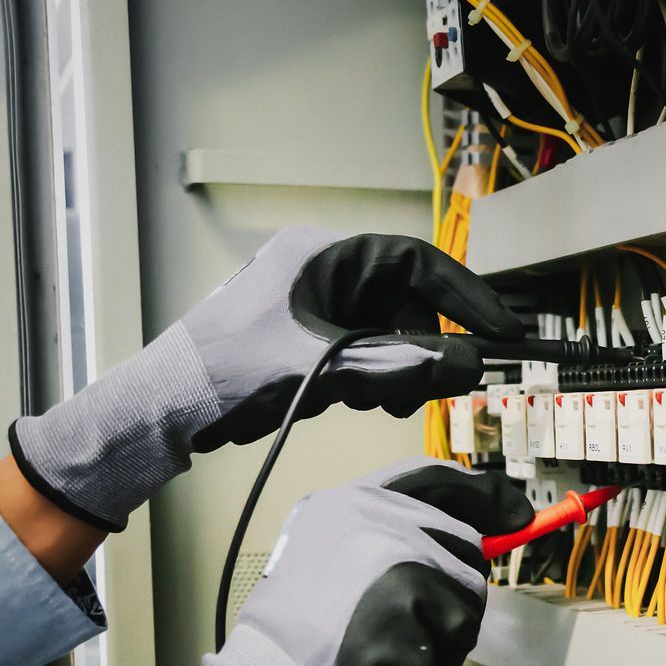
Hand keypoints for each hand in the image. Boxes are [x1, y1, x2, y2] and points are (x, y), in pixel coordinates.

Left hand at [9, 228, 519, 530]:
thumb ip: (402, 366)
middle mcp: (319, 272)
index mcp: (321, 255)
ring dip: (395, 370)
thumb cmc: (223, 374)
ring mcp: (310, 306)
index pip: (416, 262)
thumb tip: (468, 364)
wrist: (163, 410)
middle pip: (405, 303)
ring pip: (386, 332)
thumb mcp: (325, 370)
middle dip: (422, 347)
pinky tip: (346, 400)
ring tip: (375, 401)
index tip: (502, 328)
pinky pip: (362, 351)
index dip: (466, 296)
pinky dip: (369, 379)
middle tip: (432, 386)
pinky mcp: (304, 338)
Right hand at [85, 459, 531, 665]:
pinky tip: (391, 665)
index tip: (515, 512)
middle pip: (466, 543)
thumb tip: (475, 540)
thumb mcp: (329, 561)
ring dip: (446, 632)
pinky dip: (437, 660)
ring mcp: (396, 559)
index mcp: (347, 503)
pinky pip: (459, 635)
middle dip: (455, 592)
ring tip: (391, 645)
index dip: (482, 493)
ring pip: (470, 593)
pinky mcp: (413, 604)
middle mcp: (376, 519)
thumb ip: (389, 541)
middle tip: (413, 626)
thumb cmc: (300, 643)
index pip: (432, 478)